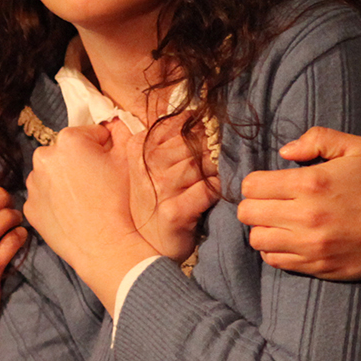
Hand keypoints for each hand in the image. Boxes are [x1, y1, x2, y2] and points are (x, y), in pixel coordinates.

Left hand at [24, 124, 156, 312]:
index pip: (90, 134)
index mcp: (68, 140)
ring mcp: (33, 184)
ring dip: (66, 180)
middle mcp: (44, 157)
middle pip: (67, 152)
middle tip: (98, 184)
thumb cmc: (120, 201)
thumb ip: (121, 131)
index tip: (110, 165)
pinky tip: (73, 212)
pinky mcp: (30, 207)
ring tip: (85, 200)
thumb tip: (113, 124)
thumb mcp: (129, 158)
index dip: (104, 148)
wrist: (106, 246)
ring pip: (53, 173)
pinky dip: (56, 200)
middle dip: (81, 162)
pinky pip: (45, 196)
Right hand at [123, 115, 219, 261]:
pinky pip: (207, 190)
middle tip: (221, 156)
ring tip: (220, 175)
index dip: (199, 129)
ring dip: (216, 170)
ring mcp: (159, 190)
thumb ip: (168, 140)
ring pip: (200, 165)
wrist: (149, 246)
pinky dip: (219, 189)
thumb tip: (199, 113)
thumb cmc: (157, 201)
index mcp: (138, 149)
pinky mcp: (174, 212)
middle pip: (190, 143)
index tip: (209, 136)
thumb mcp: (153, 166)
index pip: (176, 125)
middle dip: (211, 149)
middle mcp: (145, 167)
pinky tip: (219, 192)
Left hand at [237, 126, 360, 290]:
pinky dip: (273, 250)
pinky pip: (273, 260)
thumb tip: (285, 151)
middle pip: (248, 213)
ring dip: (261, 229)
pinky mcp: (315, 266)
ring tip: (277, 222)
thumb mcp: (358, 148)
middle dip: (254, 205)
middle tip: (269, 203)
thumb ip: (318, 139)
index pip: (252, 185)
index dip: (255, 183)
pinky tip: (287, 240)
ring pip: (256, 239)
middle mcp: (305, 216)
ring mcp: (309, 245)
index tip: (267, 184)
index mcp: (310, 183)